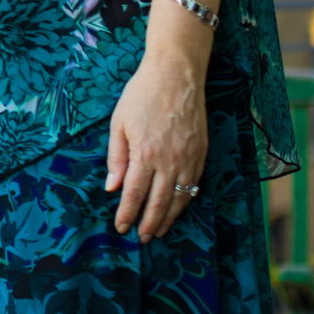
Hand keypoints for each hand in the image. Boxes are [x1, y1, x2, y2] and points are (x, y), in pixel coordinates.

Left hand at [104, 48, 207, 240]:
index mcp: (145, 153)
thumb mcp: (119, 122)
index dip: (127, 213)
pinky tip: (178, 208)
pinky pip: (194, 185)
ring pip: (180, 198)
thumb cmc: (142, 95)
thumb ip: (116, 157)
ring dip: (169, 218)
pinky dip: (186, 201)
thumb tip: (112, 187)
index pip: (134, 193)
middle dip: (148, 223)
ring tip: (158, 231)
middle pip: (159, 202)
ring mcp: (188, 158)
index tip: (121, 227)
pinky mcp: (201, 153)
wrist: (177, 75)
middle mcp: (169, 161)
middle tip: (141, 238)